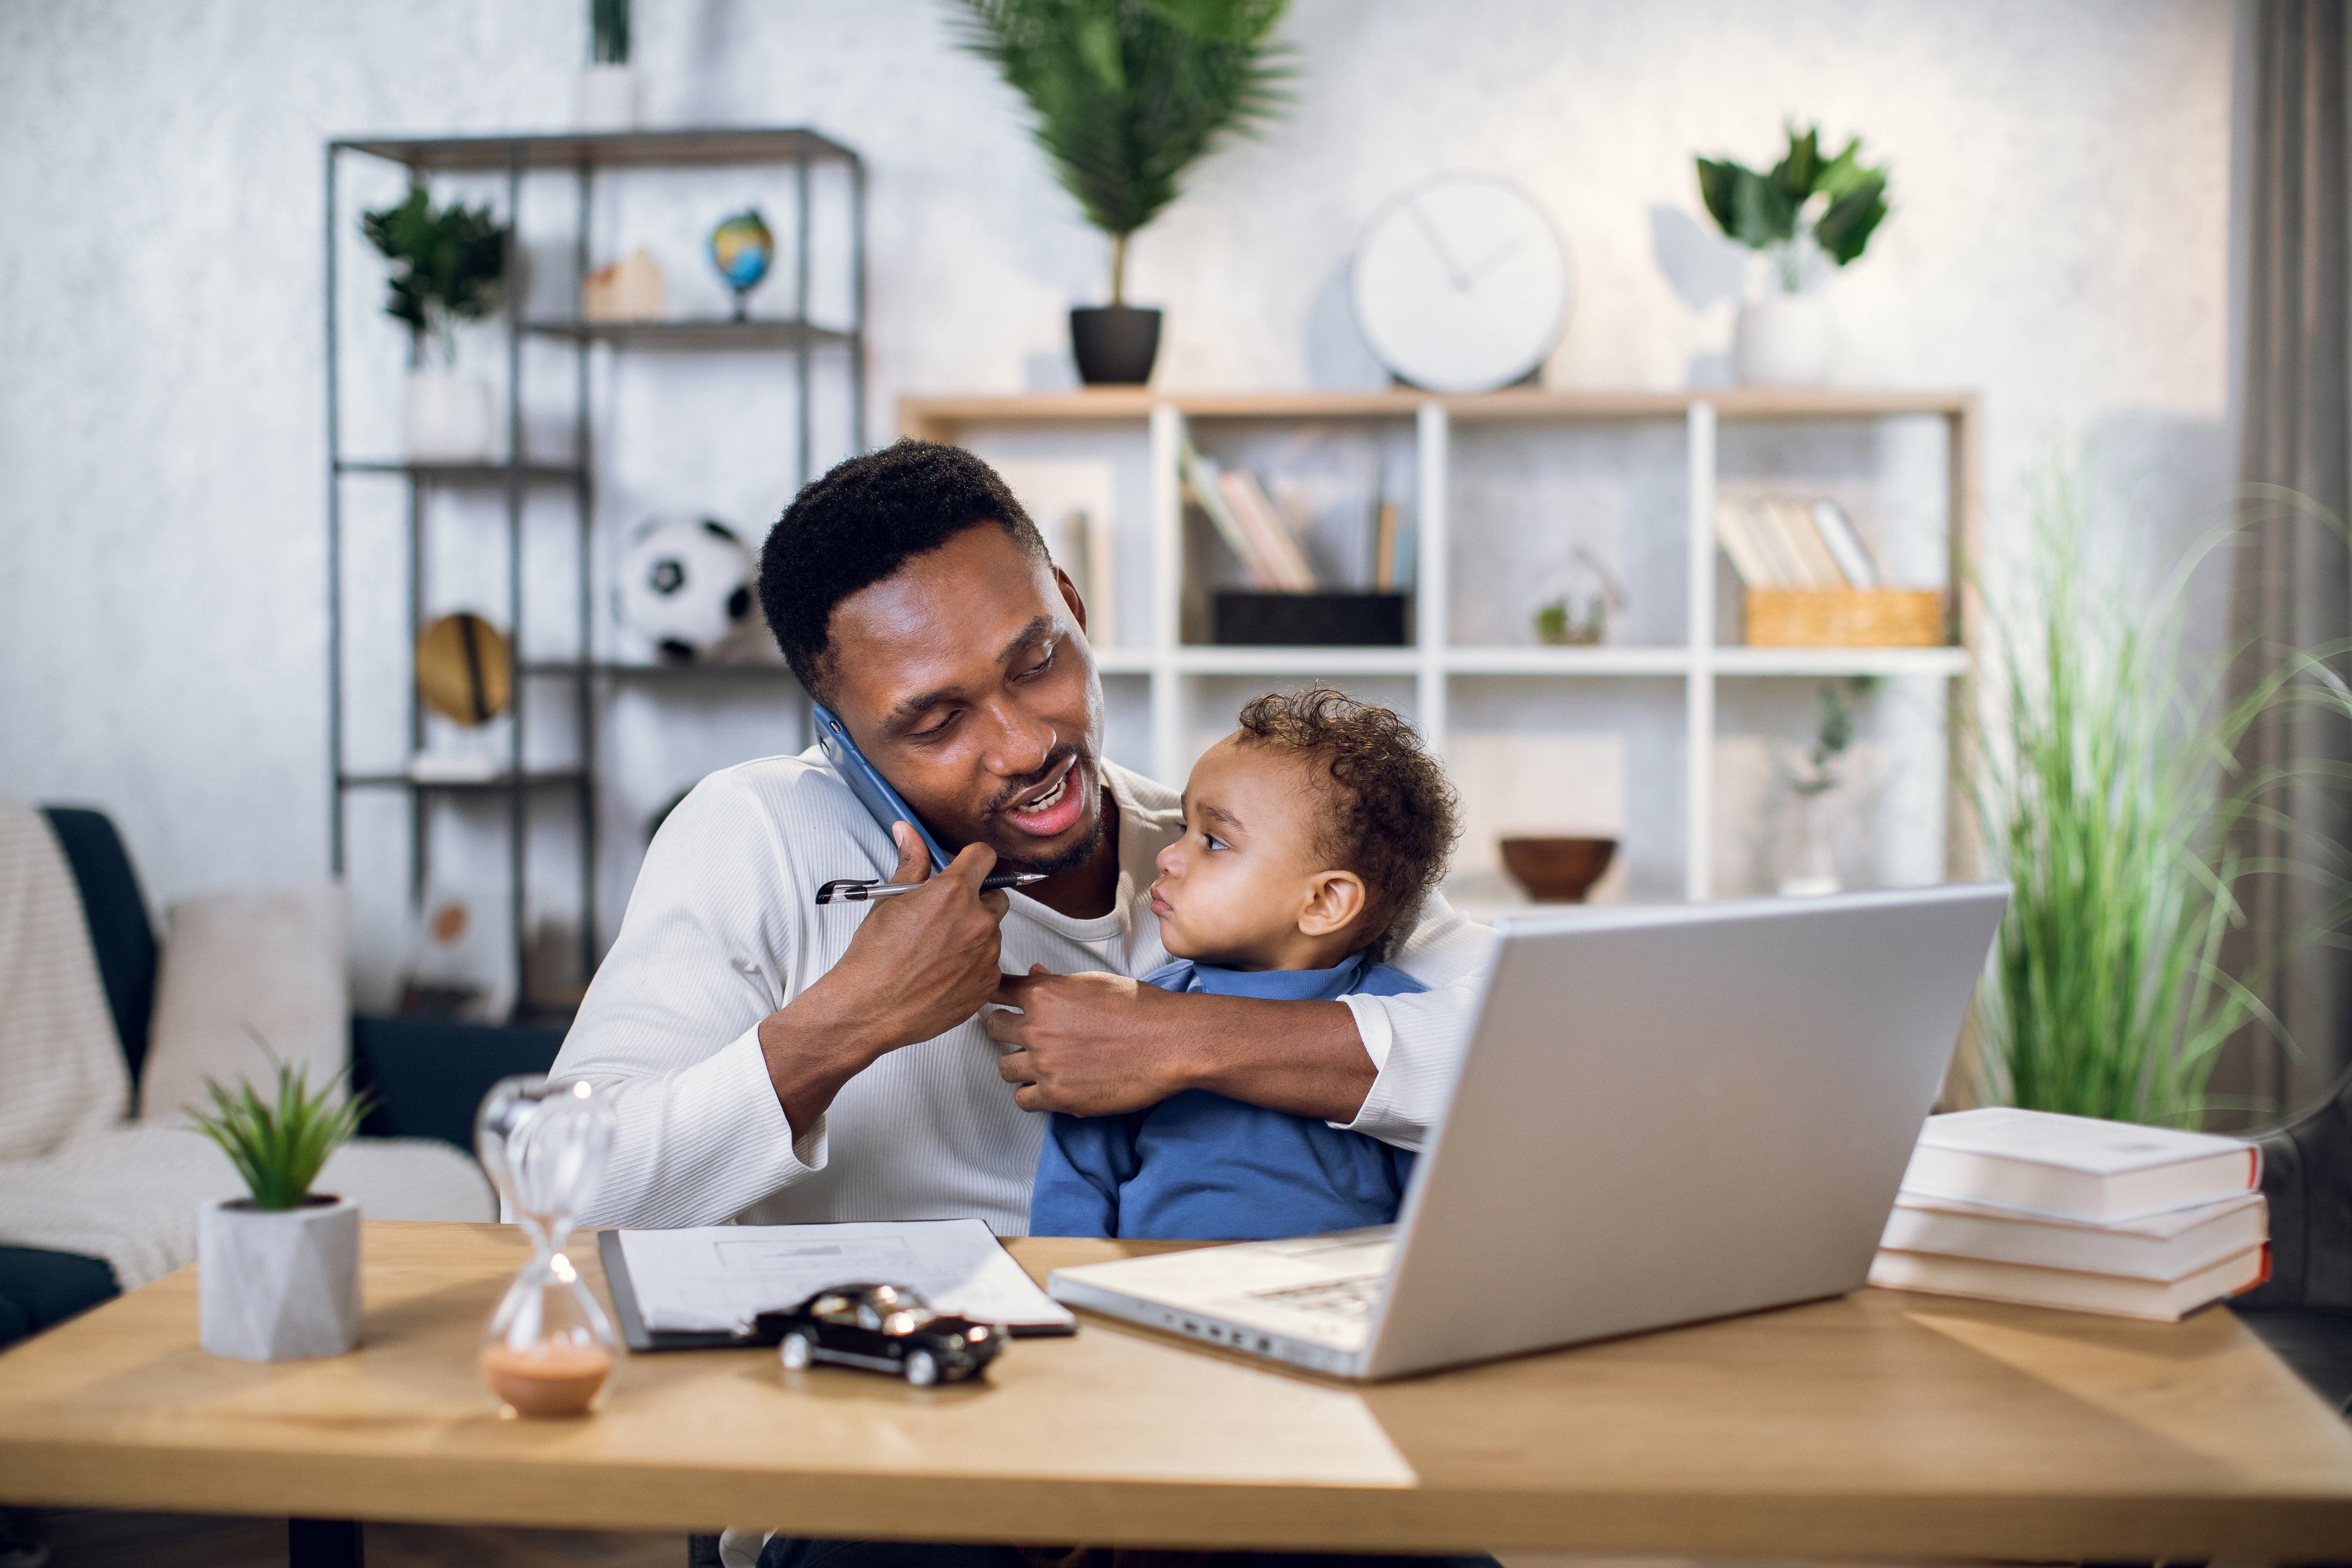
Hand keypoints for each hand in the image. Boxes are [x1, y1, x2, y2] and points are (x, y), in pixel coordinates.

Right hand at [759, 823, 1008, 1129]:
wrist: (869, 1008)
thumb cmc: (874, 957)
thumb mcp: (889, 901)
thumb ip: (910, 863)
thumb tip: (907, 832)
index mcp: (953, 893)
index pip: (984, 857)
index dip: (973, 860)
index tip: (966, 868)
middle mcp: (978, 921)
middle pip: (996, 896)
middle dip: (977, 900)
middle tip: (946, 915)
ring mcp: (987, 955)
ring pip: (991, 933)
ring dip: (973, 935)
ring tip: (938, 951)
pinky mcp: (988, 983)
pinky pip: (990, 964)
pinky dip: (973, 965)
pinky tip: (944, 972)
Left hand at [992, 967, 1376, 1123]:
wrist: (1172, 1042)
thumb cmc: (1142, 1008)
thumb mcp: (1094, 983)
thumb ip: (1057, 983)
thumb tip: (1034, 974)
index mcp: (1044, 993)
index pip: (996, 990)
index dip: (994, 995)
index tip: (996, 1001)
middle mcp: (1037, 1026)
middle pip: (993, 1029)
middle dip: (1004, 1030)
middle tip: (1019, 1034)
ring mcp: (1044, 1063)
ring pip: (1004, 1067)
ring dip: (1017, 1064)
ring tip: (1037, 1064)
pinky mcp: (1057, 1096)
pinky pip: (1022, 1099)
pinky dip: (1032, 1094)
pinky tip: (1048, 1087)